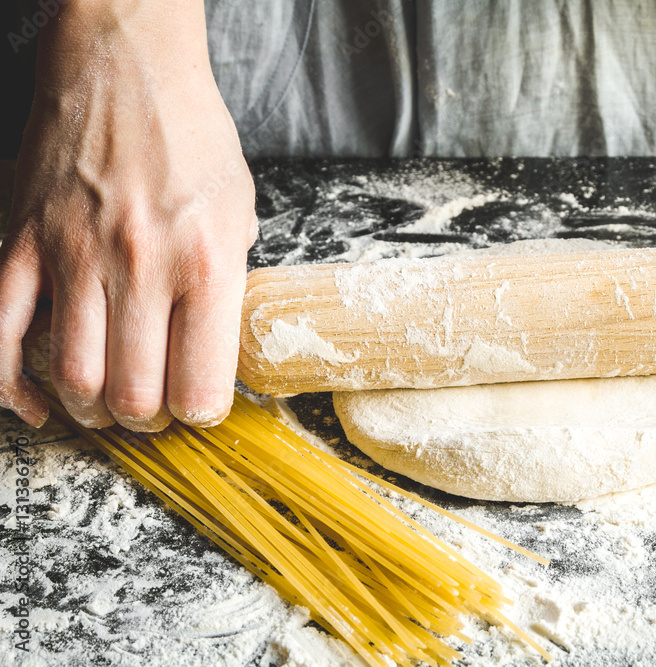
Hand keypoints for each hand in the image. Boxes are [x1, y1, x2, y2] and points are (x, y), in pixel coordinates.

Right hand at [0, 1, 256, 429]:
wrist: (127, 65)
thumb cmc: (194, 137)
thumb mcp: (241, 211)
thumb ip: (228, 283)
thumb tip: (215, 345)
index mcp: (207, 262)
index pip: (201, 385)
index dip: (200, 414)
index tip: (197, 408)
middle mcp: (141, 265)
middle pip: (134, 395)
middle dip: (147, 422)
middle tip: (153, 413)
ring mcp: (74, 254)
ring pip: (72, 377)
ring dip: (90, 410)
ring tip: (107, 405)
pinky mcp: (23, 240)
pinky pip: (1, 334)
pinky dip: (11, 386)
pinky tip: (34, 405)